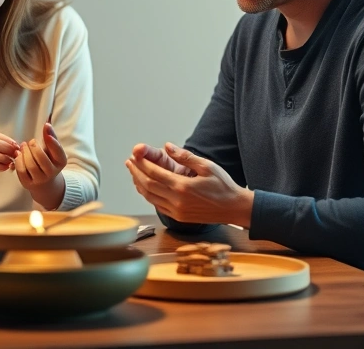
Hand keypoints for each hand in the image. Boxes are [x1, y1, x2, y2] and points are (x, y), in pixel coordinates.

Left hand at [15, 122, 66, 190]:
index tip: (46, 127)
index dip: (52, 140)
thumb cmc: (48, 160)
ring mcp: (40, 179)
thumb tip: (47, 123)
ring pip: (30, 164)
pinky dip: (18, 160)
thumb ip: (50, 137)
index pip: (58, 151)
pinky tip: (19, 155)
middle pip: (41, 158)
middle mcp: (52, 172)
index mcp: (61, 162)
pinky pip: (21, 171)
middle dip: (34, 146)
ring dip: (25, 152)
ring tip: (23, 146)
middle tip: (30, 142)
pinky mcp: (28, 183)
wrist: (45, 182)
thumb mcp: (52, 149)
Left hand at [125, 142, 252, 226]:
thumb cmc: (223, 186)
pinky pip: (157, 205)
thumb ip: (185, 156)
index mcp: (183, 187)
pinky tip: (146, 188)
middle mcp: (177, 201)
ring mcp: (177, 211)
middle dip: (136, 173)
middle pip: (147, 185)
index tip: (134, 156)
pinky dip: (148, 196)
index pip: (154, 173)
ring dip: (139, 184)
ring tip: (134, 173)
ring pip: (150, 197)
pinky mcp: (178, 217)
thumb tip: (167, 147)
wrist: (234, 208)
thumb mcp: (207, 166)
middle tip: (129, 163)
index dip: (142, 164)